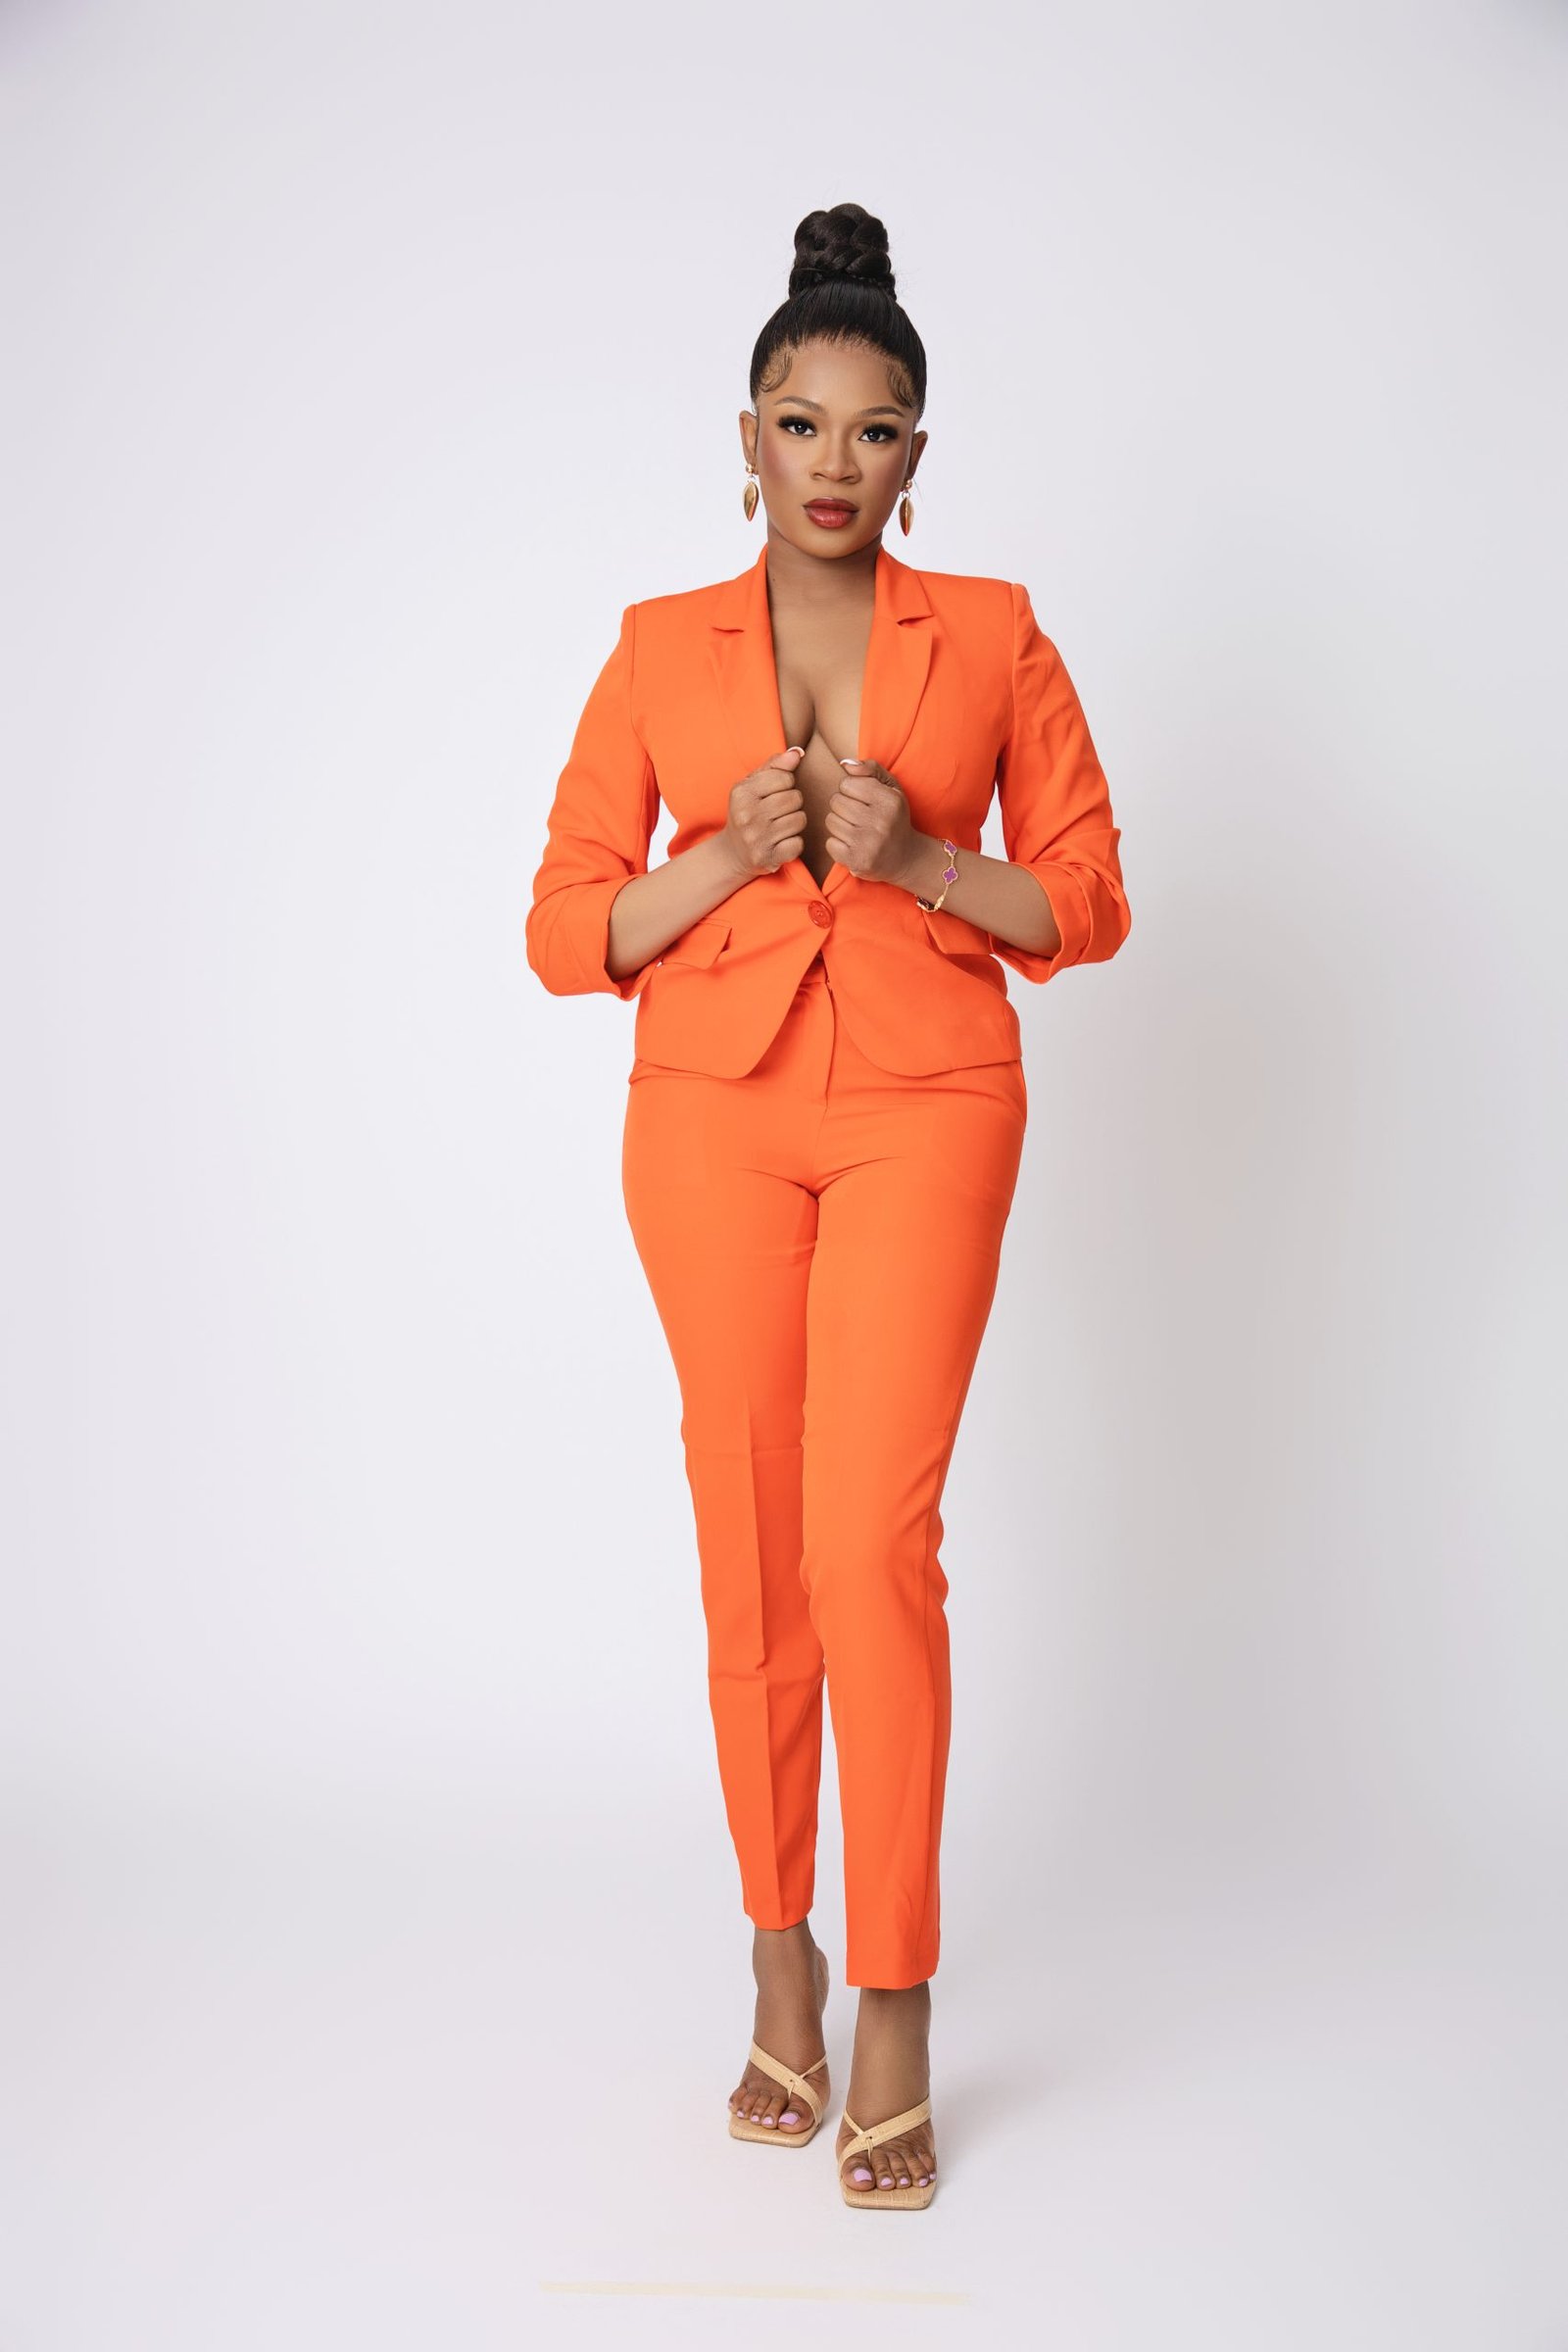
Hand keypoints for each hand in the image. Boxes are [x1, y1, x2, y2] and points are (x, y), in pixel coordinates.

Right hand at [719, 747, 807, 879]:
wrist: (733, 852)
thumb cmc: (748, 811)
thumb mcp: (752, 784)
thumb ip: (774, 765)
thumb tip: (797, 753)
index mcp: (742, 793)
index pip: (785, 778)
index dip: (786, 784)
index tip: (776, 792)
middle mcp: (746, 815)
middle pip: (795, 798)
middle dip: (793, 803)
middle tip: (780, 811)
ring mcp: (756, 838)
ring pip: (799, 820)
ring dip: (795, 822)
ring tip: (781, 825)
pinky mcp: (767, 858)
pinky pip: (798, 843)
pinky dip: (794, 843)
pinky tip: (782, 841)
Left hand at [825, 757, 919, 885]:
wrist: (905, 857)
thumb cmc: (893, 817)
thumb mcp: (891, 788)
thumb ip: (870, 769)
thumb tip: (844, 764)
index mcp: (889, 801)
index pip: (846, 784)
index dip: (851, 790)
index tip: (863, 800)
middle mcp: (880, 822)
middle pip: (835, 802)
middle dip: (843, 806)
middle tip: (858, 816)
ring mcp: (868, 843)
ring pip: (830, 821)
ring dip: (839, 824)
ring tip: (856, 829)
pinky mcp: (857, 861)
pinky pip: (829, 843)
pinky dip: (837, 843)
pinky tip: (853, 844)